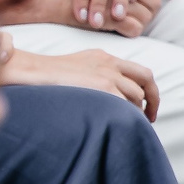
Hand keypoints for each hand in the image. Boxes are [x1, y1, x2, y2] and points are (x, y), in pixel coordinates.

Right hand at [3, 44, 160, 120]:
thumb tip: (108, 98)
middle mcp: (110, 63)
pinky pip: (127, 106)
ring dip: (137, 112)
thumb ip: (94, 75)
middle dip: (152, 101)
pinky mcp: (104, 87)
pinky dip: (128, 117)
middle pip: (145, 81)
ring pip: (137, 96)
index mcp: (103, 57)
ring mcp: (108, 74)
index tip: (147, 105)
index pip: (139, 72)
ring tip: (130, 126)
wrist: (31, 72)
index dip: (149, 90)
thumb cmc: (45, 77)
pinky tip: (122, 126)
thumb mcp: (75, 68)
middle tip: (150, 118)